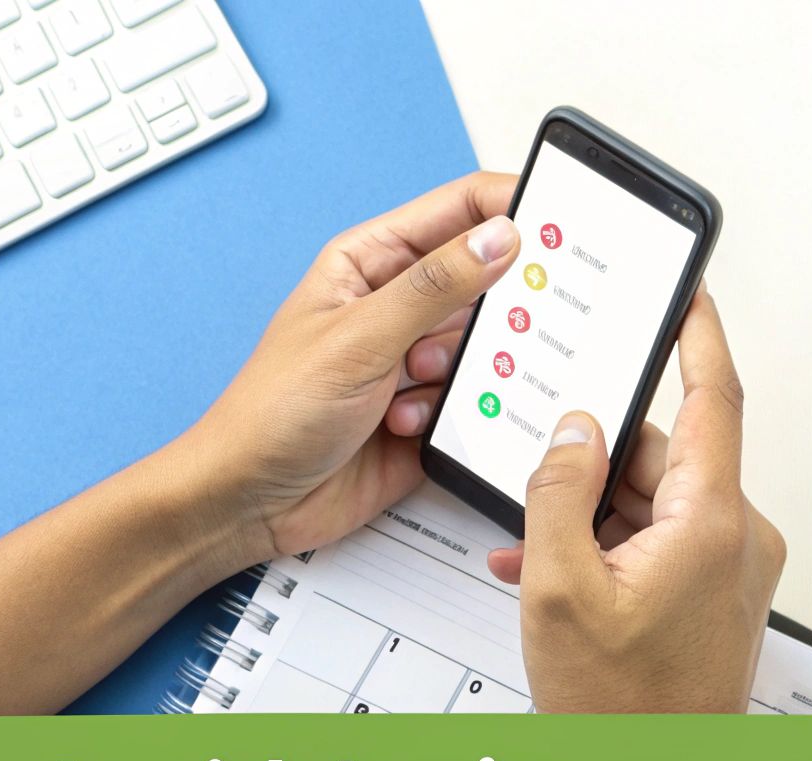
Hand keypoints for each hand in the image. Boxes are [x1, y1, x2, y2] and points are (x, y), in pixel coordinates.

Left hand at [178, 172, 520, 565]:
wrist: (251, 501)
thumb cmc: (274, 410)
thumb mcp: (359, 337)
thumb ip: (435, 285)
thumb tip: (500, 237)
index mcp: (373, 262)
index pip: (459, 210)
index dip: (511, 208)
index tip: (560, 224)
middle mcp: (398, 305)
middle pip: (485, 282)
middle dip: (491, 311)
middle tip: (473, 330)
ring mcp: (415, 361)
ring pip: (486, 348)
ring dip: (458, 371)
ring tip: (410, 386)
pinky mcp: (430, 414)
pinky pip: (477, 402)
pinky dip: (450, 414)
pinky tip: (401, 425)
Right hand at [490, 291, 784, 713]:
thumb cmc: (620, 714)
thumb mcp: (560, 589)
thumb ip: (559, 492)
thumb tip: (573, 428)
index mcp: (713, 524)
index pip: (715, 397)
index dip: (697, 333)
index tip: (687, 287)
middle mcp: (738, 539)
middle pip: (663, 457)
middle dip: (594, 467)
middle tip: (538, 488)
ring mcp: (732, 571)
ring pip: (653, 503)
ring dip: (591, 517)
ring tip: (535, 559)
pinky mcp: (718, 596)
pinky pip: (660, 542)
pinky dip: (609, 548)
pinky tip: (558, 574)